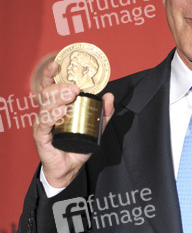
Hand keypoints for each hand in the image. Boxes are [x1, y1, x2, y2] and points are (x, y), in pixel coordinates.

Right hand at [33, 61, 113, 187]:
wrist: (70, 168)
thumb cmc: (77, 147)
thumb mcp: (95, 128)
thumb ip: (103, 114)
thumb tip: (110, 96)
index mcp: (56, 106)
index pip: (50, 86)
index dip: (51, 73)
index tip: (57, 64)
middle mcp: (47, 112)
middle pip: (47, 92)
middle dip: (60, 86)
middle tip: (74, 87)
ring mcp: (42, 123)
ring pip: (45, 105)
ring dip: (58, 97)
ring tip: (70, 94)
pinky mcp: (41, 136)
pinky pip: (43, 123)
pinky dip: (51, 115)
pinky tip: (60, 111)